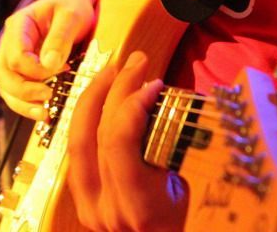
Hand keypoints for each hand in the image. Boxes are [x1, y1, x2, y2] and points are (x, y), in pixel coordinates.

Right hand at [0, 0, 93, 117]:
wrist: (73, 3)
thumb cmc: (71, 6)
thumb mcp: (72, 16)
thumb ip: (60, 38)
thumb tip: (50, 66)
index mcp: (19, 25)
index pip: (16, 55)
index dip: (35, 70)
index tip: (62, 69)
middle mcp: (10, 42)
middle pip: (2, 74)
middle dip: (23, 91)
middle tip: (48, 97)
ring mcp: (12, 56)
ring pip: (4, 86)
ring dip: (22, 103)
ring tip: (45, 113)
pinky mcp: (21, 69)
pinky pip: (15, 91)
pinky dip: (26, 104)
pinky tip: (44, 111)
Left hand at [68, 51, 188, 231]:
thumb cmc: (196, 229)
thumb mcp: (198, 194)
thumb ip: (184, 153)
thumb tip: (181, 101)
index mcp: (140, 207)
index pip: (120, 142)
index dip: (133, 103)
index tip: (155, 82)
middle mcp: (107, 209)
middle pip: (98, 135)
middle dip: (116, 88)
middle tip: (136, 60)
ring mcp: (91, 210)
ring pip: (78, 142)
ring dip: (94, 100)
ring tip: (113, 72)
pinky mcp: (86, 206)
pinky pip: (78, 155)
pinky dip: (88, 122)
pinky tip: (101, 102)